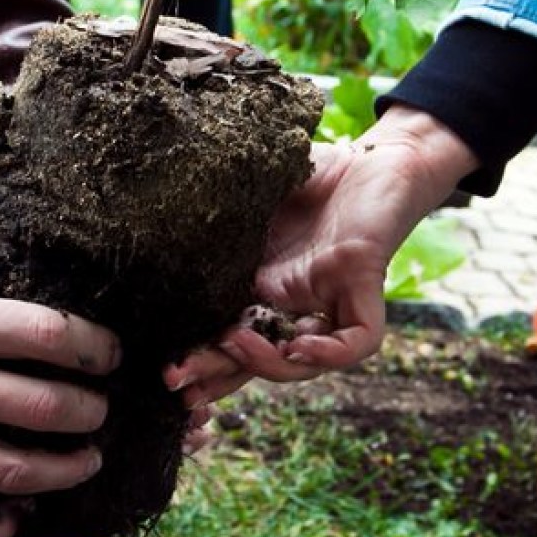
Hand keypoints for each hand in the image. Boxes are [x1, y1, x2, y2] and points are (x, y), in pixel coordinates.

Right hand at [0, 258, 120, 536]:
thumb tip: (12, 246)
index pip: (49, 333)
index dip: (95, 347)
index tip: (109, 355)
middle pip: (49, 406)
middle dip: (92, 412)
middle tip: (101, 411)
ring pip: (19, 470)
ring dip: (67, 471)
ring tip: (86, 460)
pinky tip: (16, 515)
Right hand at [165, 107, 478, 407]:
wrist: (376, 154)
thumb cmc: (314, 171)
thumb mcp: (253, 194)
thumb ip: (220, 217)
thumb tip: (159, 221)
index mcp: (260, 284)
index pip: (224, 333)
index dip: (197, 356)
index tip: (163, 367)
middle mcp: (292, 302)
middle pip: (254, 358)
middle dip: (215, 377)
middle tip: (178, 382)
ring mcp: (328, 297)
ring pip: (302, 362)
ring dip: (266, 365)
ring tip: (234, 344)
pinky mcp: (364, 283)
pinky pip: (356, 340)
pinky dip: (330, 353)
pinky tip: (301, 345)